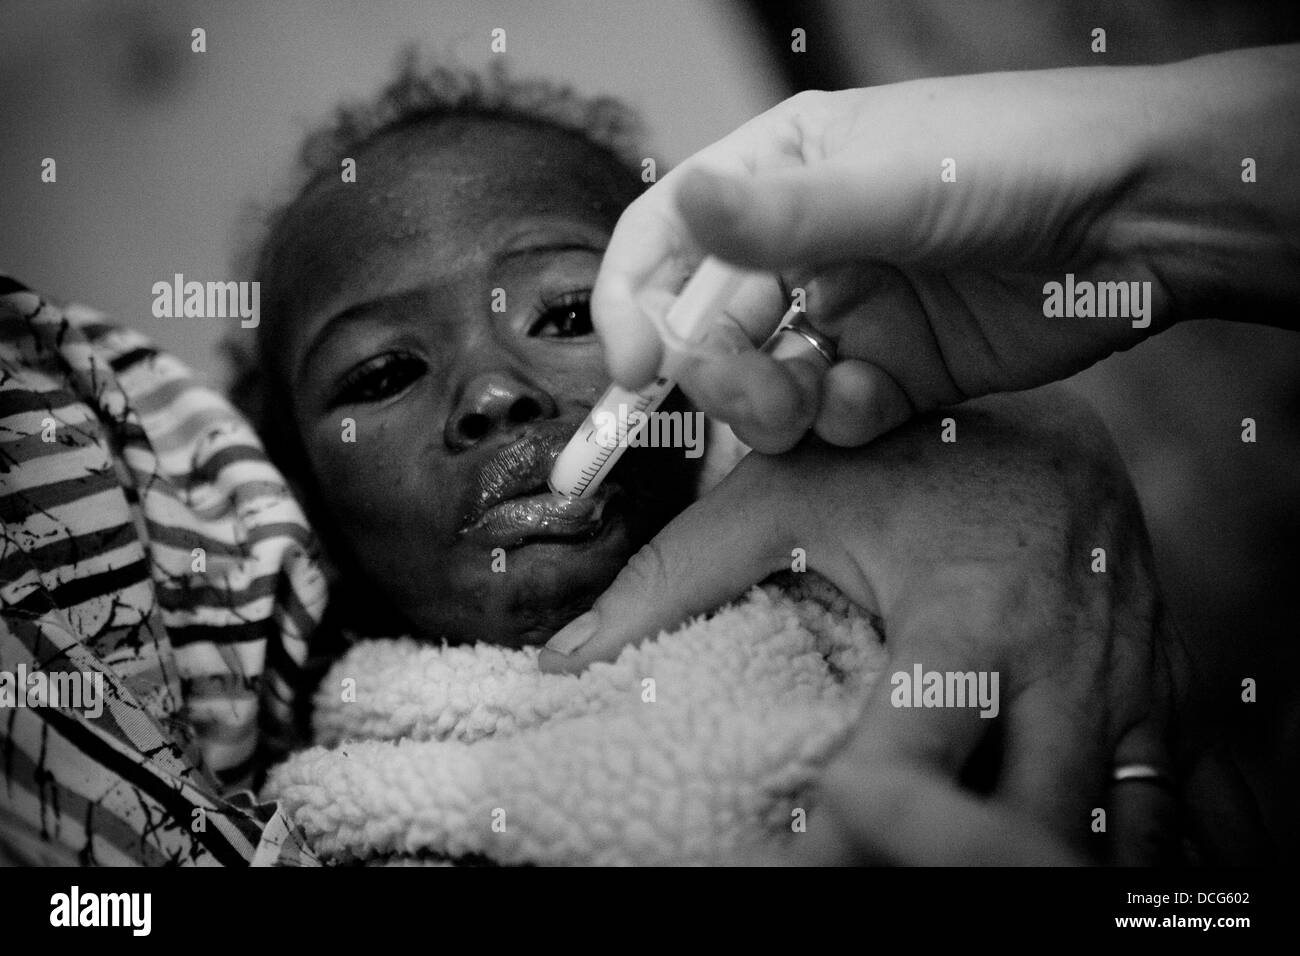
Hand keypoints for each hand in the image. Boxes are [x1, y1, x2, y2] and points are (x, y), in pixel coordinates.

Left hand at [541, 390, 1173, 861]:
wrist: (1059, 434)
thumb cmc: (910, 461)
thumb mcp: (790, 497)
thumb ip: (675, 575)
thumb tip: (563, 659)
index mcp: (966, 617)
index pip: (909, 764)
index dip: (850, 838)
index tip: (797, 867)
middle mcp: (1061, 670)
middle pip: (1023, 832)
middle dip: (954, 868)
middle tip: (873, 876)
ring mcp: (1129, 694)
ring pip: (1107, 840)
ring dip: (1026, 865)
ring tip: (948, 871)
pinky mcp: (1164, 707)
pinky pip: (1155, 815)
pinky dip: (1099, 851)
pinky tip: (1036, 853)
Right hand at [593, 46, 1299, 452]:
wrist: (1147, 216)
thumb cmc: (1025, 159)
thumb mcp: (898, 182)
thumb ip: (783, 213)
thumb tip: (681, 204)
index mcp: (779, 173)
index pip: (665, 239)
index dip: (631, 304)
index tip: (632, 371)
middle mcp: (801, 246)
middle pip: (705, 326)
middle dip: (711, 372)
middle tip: (744, 397)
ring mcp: (848, 312)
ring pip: (763, 384)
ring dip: (770, 407)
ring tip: (812, 403)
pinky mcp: (894, 373)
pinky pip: (833, 419)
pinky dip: (843, 423)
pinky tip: (881, 399)